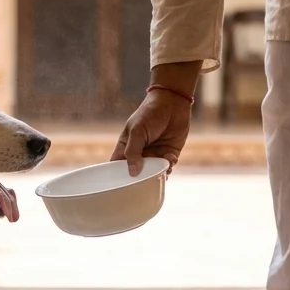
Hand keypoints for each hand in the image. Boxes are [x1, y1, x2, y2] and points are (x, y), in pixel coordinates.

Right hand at [111, 61, 197, 176]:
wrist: (172, 103)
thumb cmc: (149, 113)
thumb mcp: (137, 131)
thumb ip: (133, 151)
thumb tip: (132, 172)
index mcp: (126, 147)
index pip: (117, 167)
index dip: (118, 177)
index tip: (120, 186)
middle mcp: (139, 154)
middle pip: (136, 173)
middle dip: (142, 177)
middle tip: (146, 180)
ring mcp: (154, 155)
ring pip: (153, 173)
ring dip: (158, 172)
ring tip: (163, 165)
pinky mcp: (169, 154)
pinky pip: (168, 167)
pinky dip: (170, 165)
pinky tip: (171, 158)